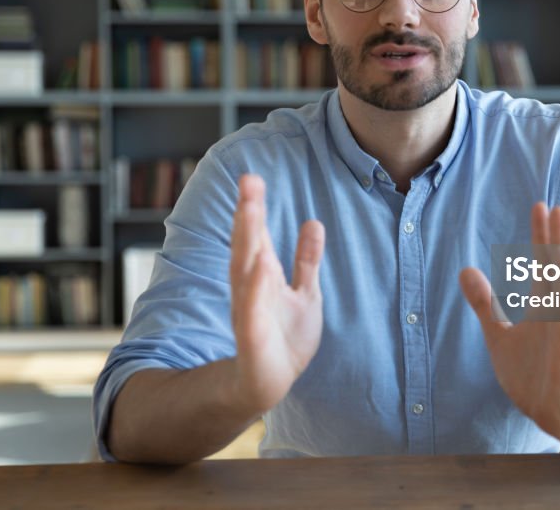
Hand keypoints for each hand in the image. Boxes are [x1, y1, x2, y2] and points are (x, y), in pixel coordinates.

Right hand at [229, 174, 325, 414]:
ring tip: (250, 210)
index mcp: (262, 276)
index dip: (254, 207)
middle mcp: (251, 288)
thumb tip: (313, 222)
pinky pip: (252, 310)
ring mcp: (249, 311)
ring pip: (245, 270)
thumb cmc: (285, 338)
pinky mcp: (252, 337)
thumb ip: (307, 260)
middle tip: (248, 181)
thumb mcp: (305, 293)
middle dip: (248, 213)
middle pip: (248, 244)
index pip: (257, 235)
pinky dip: (255, 288)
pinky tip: (260, 265)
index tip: (252, 177)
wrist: (271, 383)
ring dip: (247, 240)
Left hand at [459, 203, 559, 441]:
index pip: (546, 263)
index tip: (541, 205)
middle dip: (557, 242)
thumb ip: (485, 302)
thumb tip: (465, 269)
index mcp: (546, 306)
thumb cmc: (532, 372)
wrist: (554, 413)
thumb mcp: (499, 333)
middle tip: (554, 209)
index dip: (544, 235)